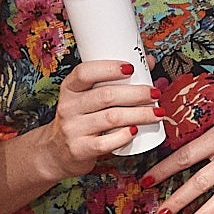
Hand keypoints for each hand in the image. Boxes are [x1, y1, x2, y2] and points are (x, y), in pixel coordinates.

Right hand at [42, 60, 161, 181]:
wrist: (57, 151)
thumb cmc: (80, 119)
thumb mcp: (86, 97)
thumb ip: (112, 80)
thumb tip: (147, 62)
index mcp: (70, 88)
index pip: (84, 73)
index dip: (108, 68)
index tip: (131, 67)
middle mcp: (68, 107)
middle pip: (105, 96)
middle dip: (136, 93)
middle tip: (154, 93)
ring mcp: (73, 129)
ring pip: (111, 118)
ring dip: (139, 114)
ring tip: (156, 112)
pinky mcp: (80, 149)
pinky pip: (105, 143)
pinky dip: (123, 136)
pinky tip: (135, 131)